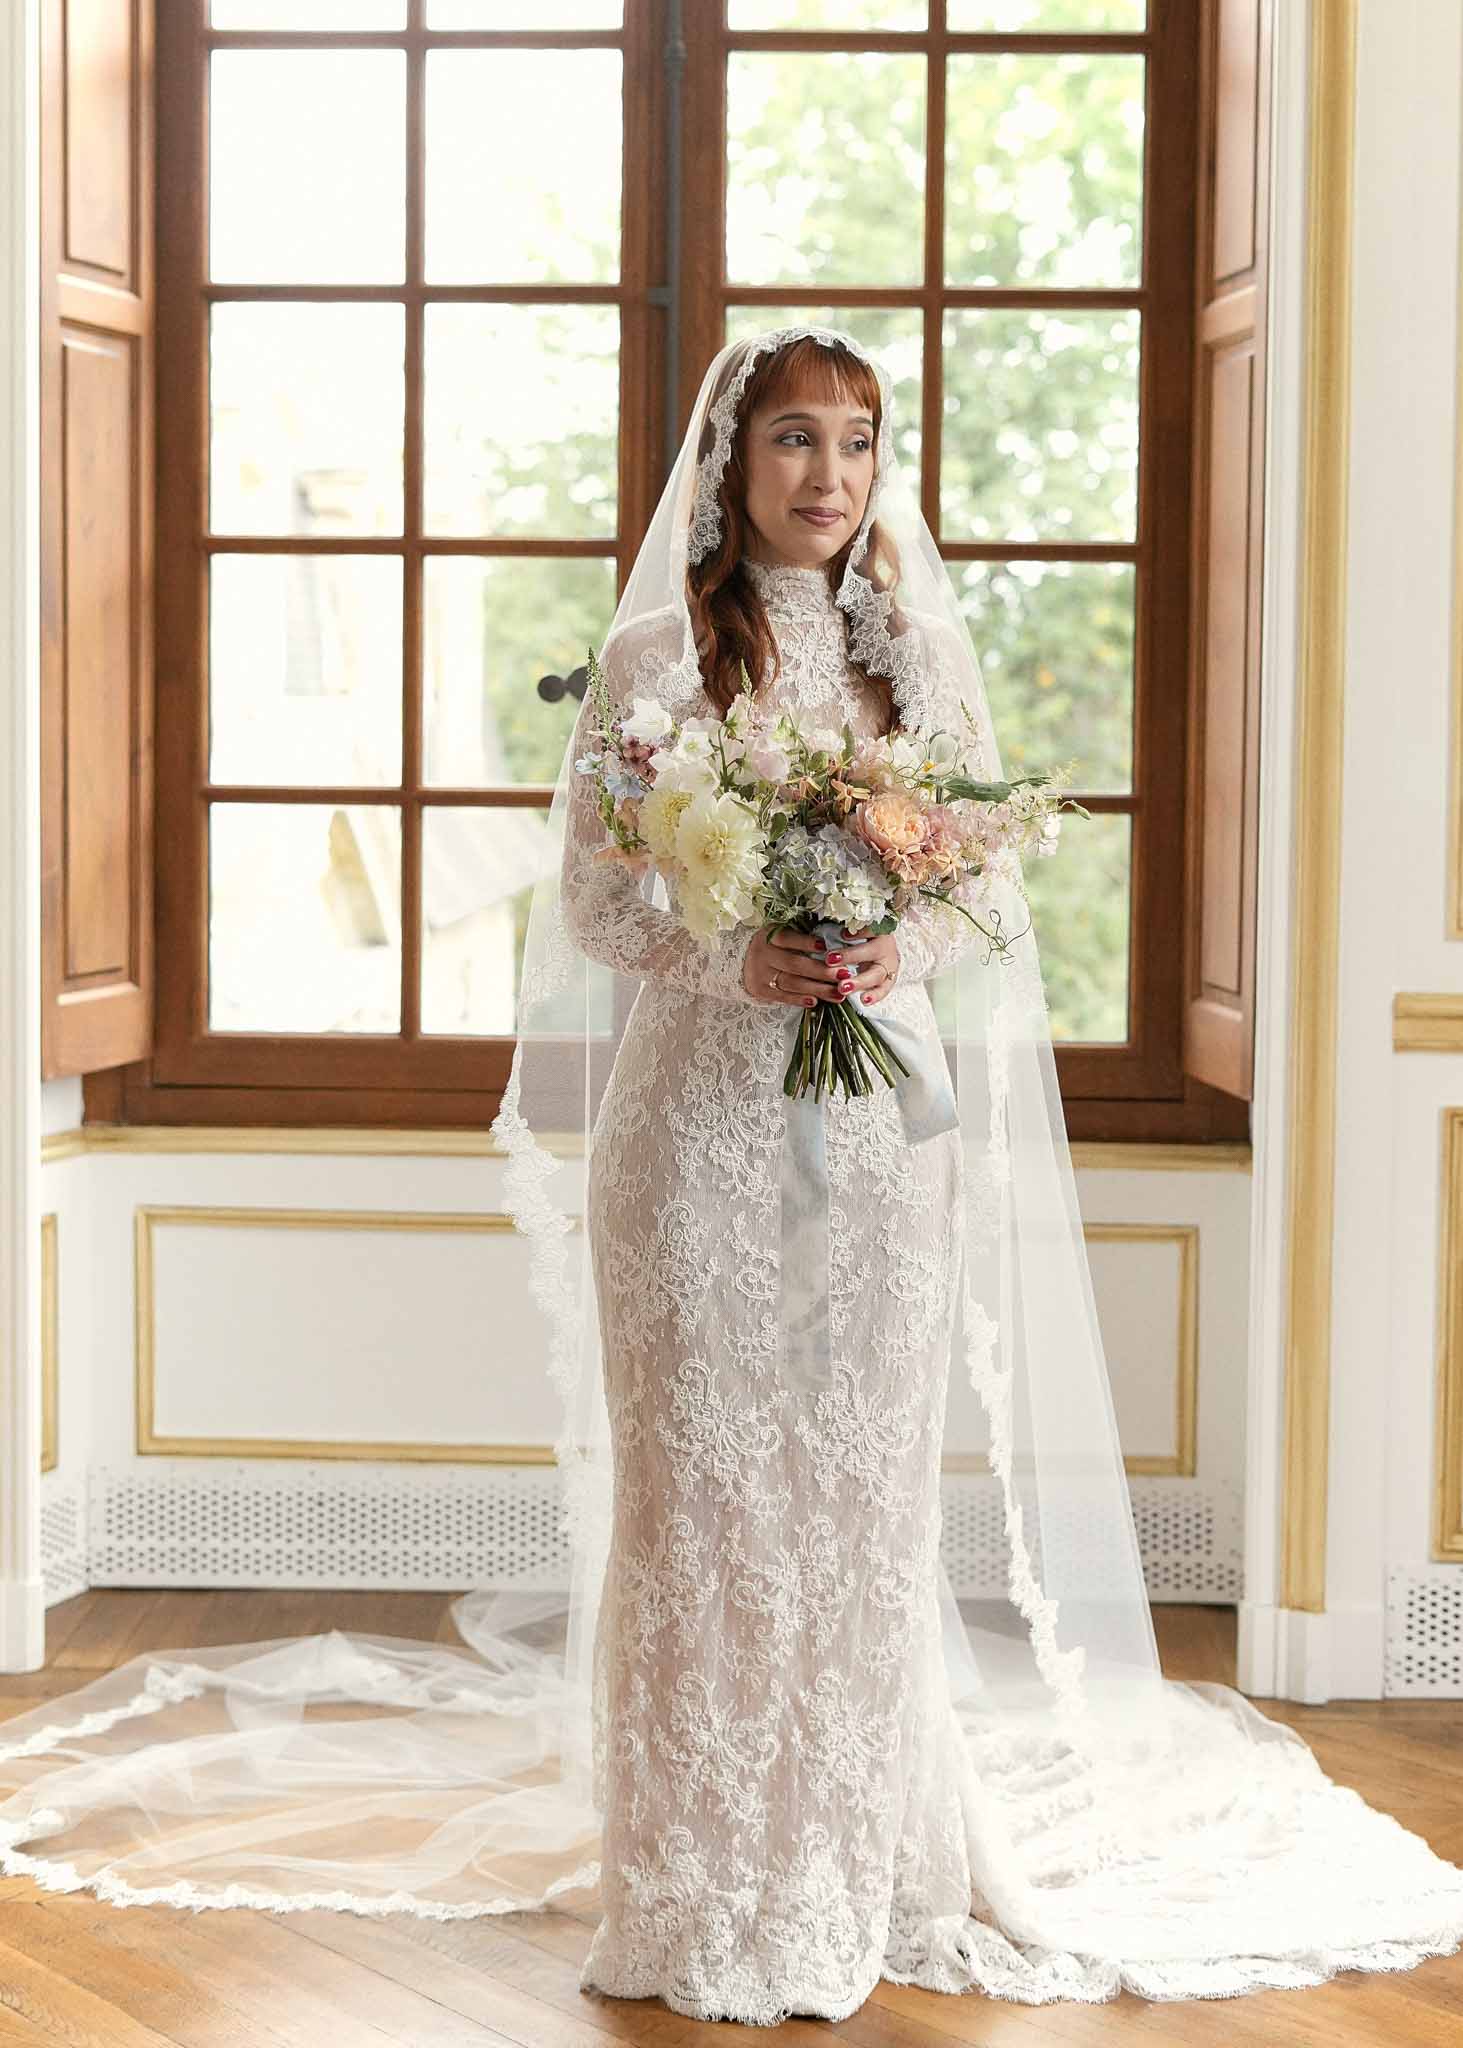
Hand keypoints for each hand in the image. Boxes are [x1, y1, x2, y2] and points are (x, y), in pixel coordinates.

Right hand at [740, 924, 898, 1006]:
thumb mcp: (781, 933)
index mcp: (769, 935)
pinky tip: (815, 1002)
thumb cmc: (773, 945)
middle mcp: (763, 954)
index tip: (825, 947)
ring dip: (817, 989)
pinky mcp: (761, 990)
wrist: (741, 960)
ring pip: (792, 983)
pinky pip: (782, 996)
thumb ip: (802, 935)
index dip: (806, 942)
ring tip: (838, 994)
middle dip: (822, 971)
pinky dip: (799, 999)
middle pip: (795, 964)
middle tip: (844, 974)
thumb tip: (836, 938)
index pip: (788, 938)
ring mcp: (761, 974)